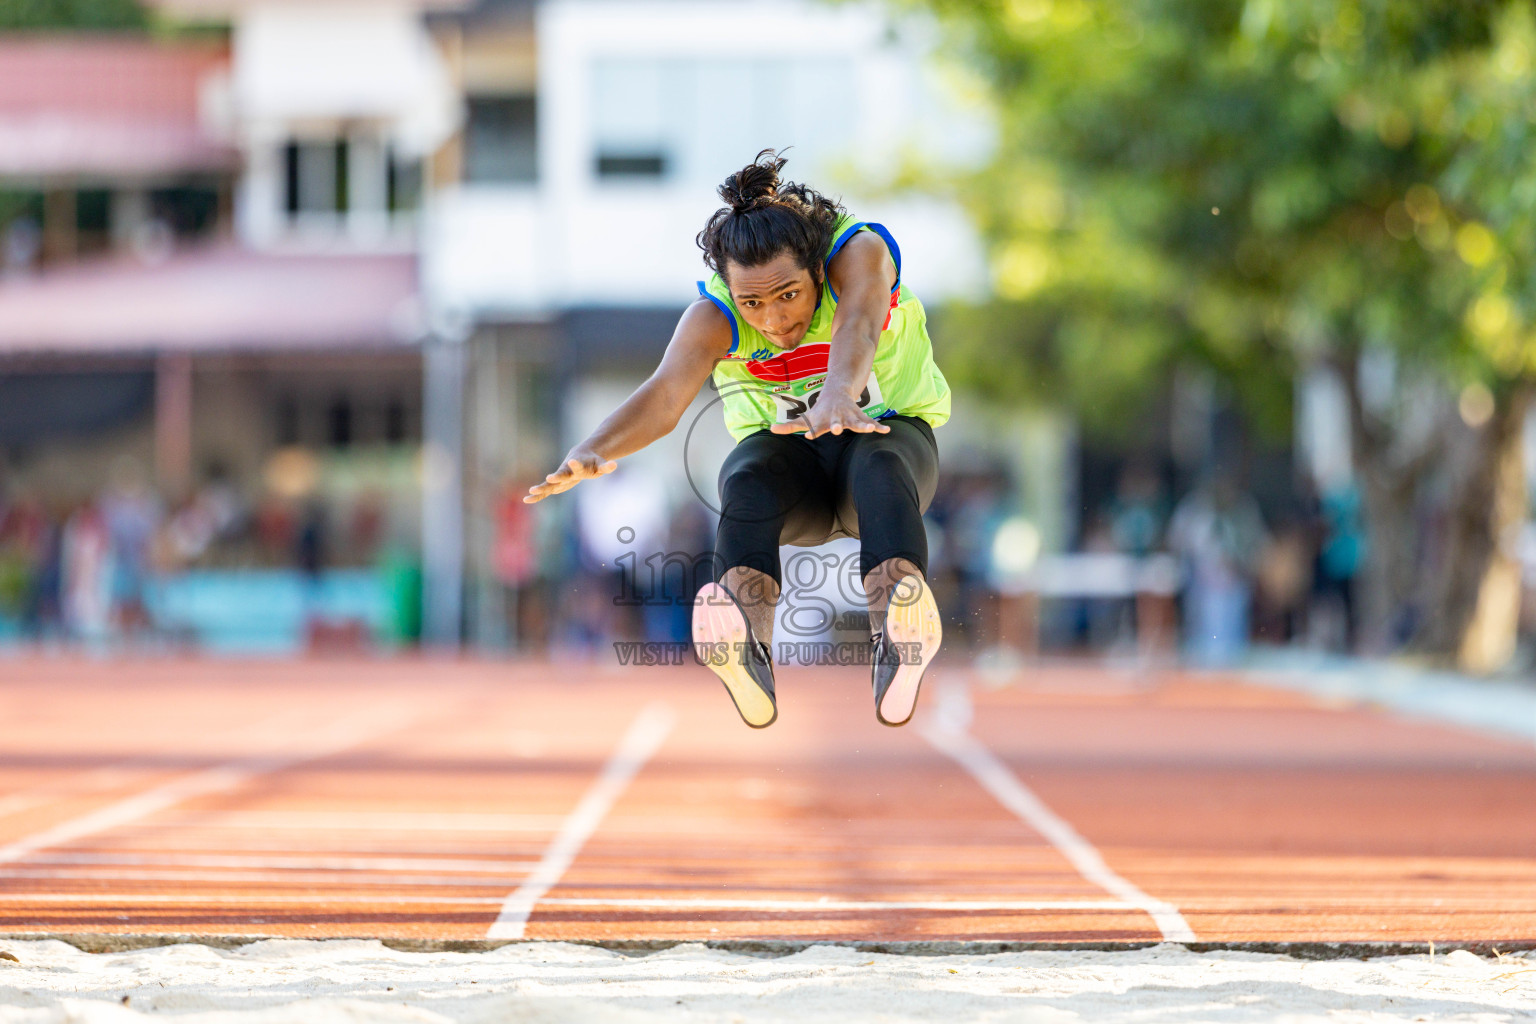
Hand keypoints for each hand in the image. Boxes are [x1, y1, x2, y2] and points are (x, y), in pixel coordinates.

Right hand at [523, 448, 617, 502]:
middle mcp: (566, 471)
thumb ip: (606, 466)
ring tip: (530, 492)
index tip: (572, 461)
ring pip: (550, 484)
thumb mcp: (600, 464)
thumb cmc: (592, 462)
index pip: (576, 466)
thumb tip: (615, 465)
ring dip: (542, 488)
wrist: (579, 456)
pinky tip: (526, 500)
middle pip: (561, 475)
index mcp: (577, 466)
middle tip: (548, 478)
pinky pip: (546, 491)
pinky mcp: (556, 484)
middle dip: (556, 477)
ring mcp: (560, 478)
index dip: (575, 465)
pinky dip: (538, 496)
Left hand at [770, 389, 889, 438]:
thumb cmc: (819, 410)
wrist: (837, 390)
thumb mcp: (805, 419)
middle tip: (837, 430)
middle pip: (837, 423)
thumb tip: (771, 430)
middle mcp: (836, 418)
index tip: (809, 436)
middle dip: (837, 426)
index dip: (813, 431)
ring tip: (869, 429)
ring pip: (856, 422)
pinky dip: (878, 426)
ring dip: (862, 425)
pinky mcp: (860, 416)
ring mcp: (849, 416)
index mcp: (822, 421)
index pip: (816, 427)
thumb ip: (790, 426)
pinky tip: (886, 431)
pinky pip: (871, 422)